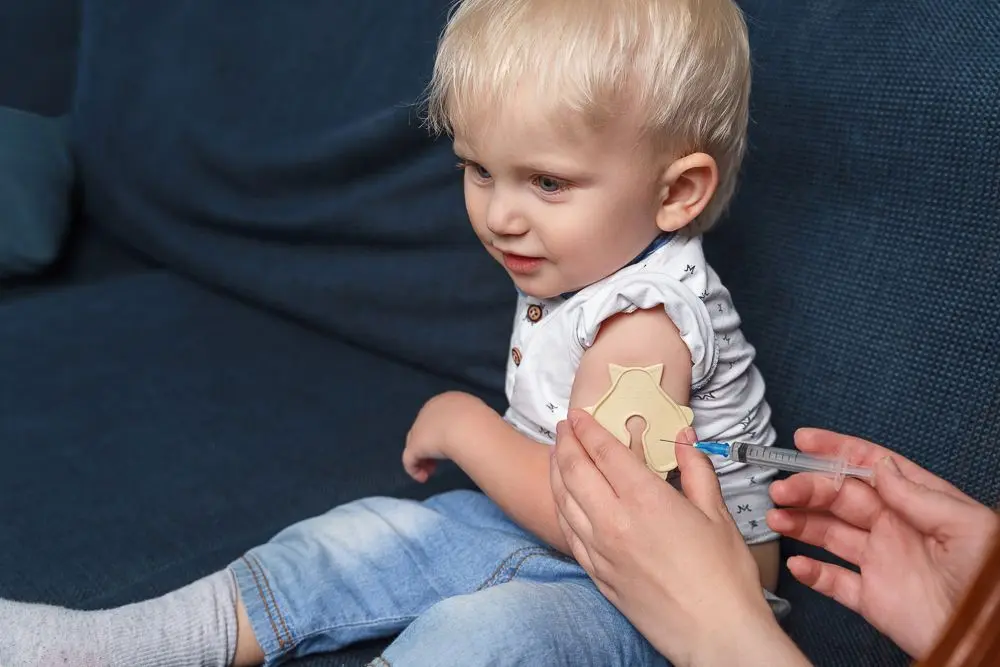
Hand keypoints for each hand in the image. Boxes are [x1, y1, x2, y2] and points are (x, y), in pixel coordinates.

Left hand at [403, 391, 484, 482]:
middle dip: (431, 445)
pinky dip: (415, 469)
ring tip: (432, 471)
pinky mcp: (414, 445)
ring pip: (415, 444)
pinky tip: (424, 478)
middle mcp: (429, 411)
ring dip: (424, 458)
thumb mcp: (480, 416)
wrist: (467, 425)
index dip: (443, 432)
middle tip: (441, 459)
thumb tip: (479, 434)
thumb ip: (474, 423)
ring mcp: (419, 428)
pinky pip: (410, 460)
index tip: (453, 444)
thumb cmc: (478, 420)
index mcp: (447, 401)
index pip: (439, 417)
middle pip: (424, 430)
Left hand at [551, 410, 804, 666]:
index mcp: (645, 500)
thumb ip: (695, 471)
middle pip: (574, 471)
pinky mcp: (598, 575)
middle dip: (565, 443)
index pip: (604, 452)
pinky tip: (563, 501)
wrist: (716, 635)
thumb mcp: (718, 514)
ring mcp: (601, 550)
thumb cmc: (724, 576)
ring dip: (556, 472)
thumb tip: (684, 440)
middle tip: (563, 426)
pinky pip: (569, 534)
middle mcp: (614, 521)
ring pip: (564, 501)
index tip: (578, 414)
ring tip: (556, 455)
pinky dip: (561, 509)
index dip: (588, 428)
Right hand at [768, 428, 999, 658]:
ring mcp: (881, 563)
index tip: (805, 441)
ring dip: (800, 522)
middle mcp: (895, 529)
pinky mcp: (872, 599)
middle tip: (783, 489)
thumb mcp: (968, 525)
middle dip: (809, 488)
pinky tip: (797, 563)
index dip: (837, 450)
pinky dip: (811, 572)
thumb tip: (880, 467)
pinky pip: (833, 582)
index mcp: (919, 505)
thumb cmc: (992, 583)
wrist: (988, 640)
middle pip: (841, 498)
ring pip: (829, 534)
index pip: (871, 467)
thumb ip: (919, 495)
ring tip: (777, 518)